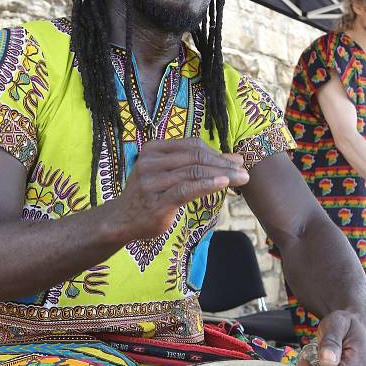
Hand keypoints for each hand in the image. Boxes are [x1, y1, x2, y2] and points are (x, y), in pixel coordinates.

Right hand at [114, 138, 248, 239]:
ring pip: (194, 172)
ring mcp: (152, 182)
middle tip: (244, 171)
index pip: (192, 145)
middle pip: (195, 157)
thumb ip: (200, 164)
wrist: (121, 220)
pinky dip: (207, 184)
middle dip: (223, 163)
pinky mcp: (157, 201)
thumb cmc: (150, 195)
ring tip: (241, 178)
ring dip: (222, 174)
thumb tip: (236, 157)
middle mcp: (150, 162)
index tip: (235, 162)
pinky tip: (223, 183)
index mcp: (153, 149)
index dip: (216, 152)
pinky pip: (186, 189)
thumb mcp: (172, 174)